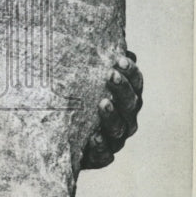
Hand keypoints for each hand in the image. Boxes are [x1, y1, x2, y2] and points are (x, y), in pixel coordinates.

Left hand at [81, 51, 142, 168]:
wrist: (59, 135)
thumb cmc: (78, 99)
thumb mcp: (84, 78)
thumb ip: (95, 61)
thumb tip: (106, 40)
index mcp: (127, 97)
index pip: (135, 83)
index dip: (131, 72)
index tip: (120, 60)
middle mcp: (126, 118)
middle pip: (131, 104)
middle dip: (122, 89)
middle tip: (110, 75)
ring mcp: (115, 139)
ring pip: (120, 128)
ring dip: (112, 115)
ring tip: (102, 103)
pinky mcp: (100, 156)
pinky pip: (105, 154)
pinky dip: (100, 145)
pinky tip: (94, 136)